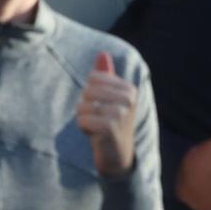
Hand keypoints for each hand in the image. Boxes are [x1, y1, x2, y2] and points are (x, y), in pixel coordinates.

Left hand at [77, 51, 137, 178]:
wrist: (118, 157)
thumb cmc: (111, 124)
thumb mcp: (111, 98)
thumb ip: (106, 76)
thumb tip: (102, 52)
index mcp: (129, 89)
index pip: (93, 78)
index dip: (90, 94)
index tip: (102, 108)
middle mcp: (128, 99)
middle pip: (86, 91)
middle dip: (85, 107)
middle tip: (98, 120)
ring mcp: (120, 113)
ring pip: (82, 106)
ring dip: (84, 119)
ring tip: (97, 128)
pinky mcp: (110, 127)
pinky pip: (81, 120)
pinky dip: (83, 129)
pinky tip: (95, 136)